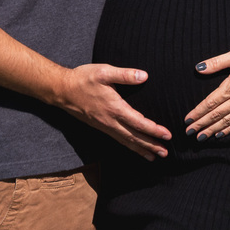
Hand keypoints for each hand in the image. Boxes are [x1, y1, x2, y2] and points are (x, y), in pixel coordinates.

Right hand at [56, 64, 171, 159]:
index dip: (154, 130)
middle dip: (151, 145)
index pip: (138, 122)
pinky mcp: (100, 127)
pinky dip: (129, 146)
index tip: (167, 135)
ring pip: (126, 141)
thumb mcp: (104, 72)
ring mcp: (105, 126)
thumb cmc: (82, 79)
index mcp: (114, 107)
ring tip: (154, 157)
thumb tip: (144, 76)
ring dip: (141, 149)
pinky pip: (118, 139)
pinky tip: (134, 148)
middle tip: (165, 153)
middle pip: (134, 137)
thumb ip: (124, 75)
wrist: (62, 90)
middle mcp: (110, 121)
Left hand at [184, 44, 229, 139]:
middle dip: (201, 125)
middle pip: (216, 115)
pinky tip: (221, 134)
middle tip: (189, 132)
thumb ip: (217, 62)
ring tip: (201, 137)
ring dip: (213, 130)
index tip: (187, 120)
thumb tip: (199, 68)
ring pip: (227, 121)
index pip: (210, 103)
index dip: (198, 112)